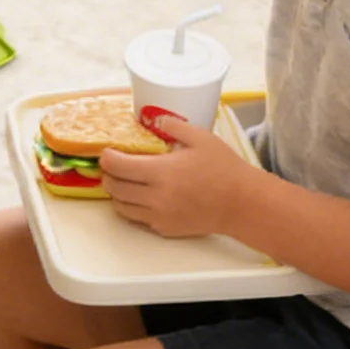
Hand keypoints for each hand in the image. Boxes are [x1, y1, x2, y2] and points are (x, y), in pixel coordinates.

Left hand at [100, 113, 246, 238]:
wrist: (242, 204)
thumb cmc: (224, 169)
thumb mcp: (201, 138)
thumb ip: (173, 126)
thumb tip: (153, 120)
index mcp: (161, 172)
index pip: (117, 166)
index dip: (107, 157)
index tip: (107, 152)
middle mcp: (155, 197)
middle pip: (113, 188)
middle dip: (108, 175)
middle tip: (113, 166)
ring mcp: (159, 216)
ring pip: (121, 207)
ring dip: (117, 193)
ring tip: (124, 181)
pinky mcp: (165, 229)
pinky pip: (138, 219)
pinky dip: (133, 207)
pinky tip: (142, 196)